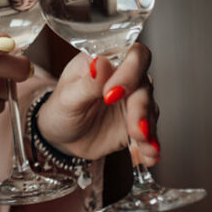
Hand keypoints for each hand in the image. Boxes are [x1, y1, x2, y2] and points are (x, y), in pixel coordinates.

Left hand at [37, 44, 159, 164]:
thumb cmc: (60, 110)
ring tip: (143, 144)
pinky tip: (150, 157)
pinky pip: (150, 134)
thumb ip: (87, 83)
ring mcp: (132, 101)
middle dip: (141, 107)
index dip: (130, 71)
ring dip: (148, 128)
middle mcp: (123, 78)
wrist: (61, 138)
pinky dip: (150, 146)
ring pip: (150, 109)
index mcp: (105, 61)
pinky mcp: (137, 124)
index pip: (131, 54)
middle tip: (134, 128)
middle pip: (144, 84)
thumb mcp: (67, 98)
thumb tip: (100, 63)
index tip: (112, 93)